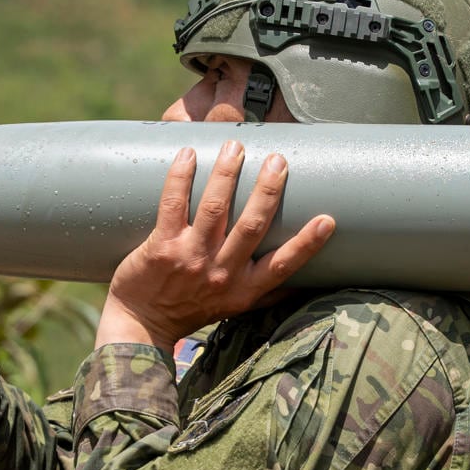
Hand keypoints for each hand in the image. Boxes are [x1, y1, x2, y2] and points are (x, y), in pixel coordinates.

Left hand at [97, 139, 334, 351]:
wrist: (142, 324)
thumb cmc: (191, 311)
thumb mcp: (235, 308)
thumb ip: (267, 293)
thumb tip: (306, 283)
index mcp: (244, 289)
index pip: (282, 265)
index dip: (306, 244)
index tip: (327, 219)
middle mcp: (221, 274)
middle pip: (251, 226)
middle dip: (267, 190)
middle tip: (278, 160)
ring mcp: (190, 258)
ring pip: (214, 209)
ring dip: (226, 174)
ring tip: (235, 145)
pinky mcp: (161, 247)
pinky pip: (172, 205)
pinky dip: (180, 177)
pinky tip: (189, 154)